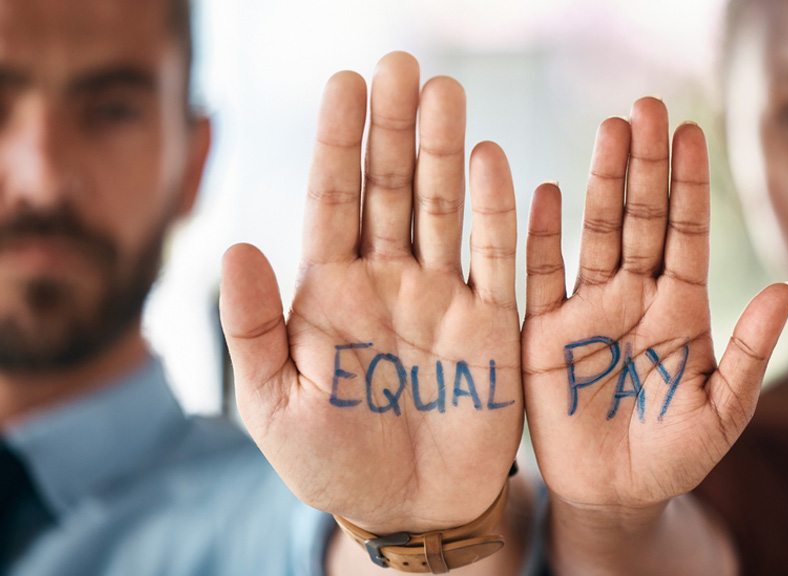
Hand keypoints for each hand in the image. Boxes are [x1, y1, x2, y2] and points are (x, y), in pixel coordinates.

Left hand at [220, 52, 522, 534]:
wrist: (410, 510)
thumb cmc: (334, 463)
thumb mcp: (274, 406)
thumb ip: (253, 328)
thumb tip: (235, 244)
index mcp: (329, 292)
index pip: (333, 200)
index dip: (338, 143)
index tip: (344, 83)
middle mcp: (387, 280)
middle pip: (390, 188)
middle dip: (394, 127)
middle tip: (401, 64)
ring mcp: (441, 296)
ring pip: (441, 208)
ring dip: (445, 151)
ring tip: (445, 90)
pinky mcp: (490, 324)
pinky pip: (494, 259)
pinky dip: (496, 213)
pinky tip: (492, 160)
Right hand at [523, 98, 787, 512]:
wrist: (615, 497)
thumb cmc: (675, 456)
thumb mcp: (722, 412)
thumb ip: (749, 353)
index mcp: (681, 311)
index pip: (686, 235)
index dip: (689, 186)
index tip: (692, 133)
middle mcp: (635, 299)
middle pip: (642, 219)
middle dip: (646, 164)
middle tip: (648, 106)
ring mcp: (588, 312)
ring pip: (596, 234)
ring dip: (602, 183)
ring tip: (610, 131)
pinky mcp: (545, 334)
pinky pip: (541, 278)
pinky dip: (541, 238)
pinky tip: (546, 194)